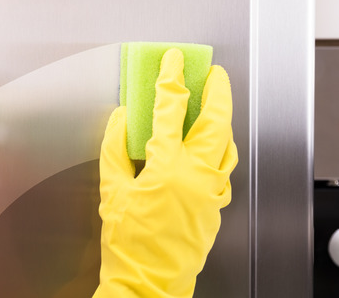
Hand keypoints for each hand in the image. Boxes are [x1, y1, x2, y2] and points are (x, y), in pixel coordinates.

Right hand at [94, 48, 237, 296]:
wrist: (148, 280)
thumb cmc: (128, 241)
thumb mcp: (111, 189)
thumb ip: (114, 148)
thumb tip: (120, 119)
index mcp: (167, 167)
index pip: (170, 111)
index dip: (170, 80)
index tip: (172, 62)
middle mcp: (197, 175)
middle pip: (216, 121)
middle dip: (217, 91)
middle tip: (213, 73)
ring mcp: (212, 190)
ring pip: (227, 145)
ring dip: (223, 120)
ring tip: (215, 104)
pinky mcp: (217, 205)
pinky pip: (224, 168)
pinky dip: (220, 149)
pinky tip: (211, 146)